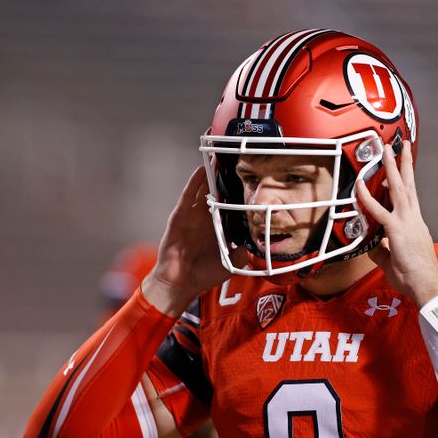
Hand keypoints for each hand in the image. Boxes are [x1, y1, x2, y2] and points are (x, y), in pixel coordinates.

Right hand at [142, 166, 246, 315]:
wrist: (181, 283)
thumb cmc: (204, 274)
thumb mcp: (231, 262)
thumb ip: (243, 252)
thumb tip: (257, 243)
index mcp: (219, 226)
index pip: (231, 204)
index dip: (240, 191)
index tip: (251, 176)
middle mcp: (207, 217)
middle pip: (218, 190)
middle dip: (226, 175)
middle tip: (237, 157)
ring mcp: (193, 215)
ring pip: (204, 188)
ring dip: (211, 172)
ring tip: (220, 155)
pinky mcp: (180, 215)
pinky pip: (189, 195)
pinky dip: (195, 182)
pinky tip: (202, 169)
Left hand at [355, 142, 437, 306]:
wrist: (427, 286)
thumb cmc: (415, 277)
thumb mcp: (394, 261)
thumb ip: (382, 250)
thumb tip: (371, 245)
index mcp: (415, 224)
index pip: (409, 197)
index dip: (404, 181)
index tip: (399, 166)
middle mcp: (413, 218)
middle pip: (409, 185)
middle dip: (404, 163)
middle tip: (401, 145)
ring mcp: (406, 222)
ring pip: (399, 188)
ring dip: (392, 167)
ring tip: (387, 149)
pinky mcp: (397, 230)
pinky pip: (380, 211)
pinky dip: (368, 197)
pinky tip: (361, 185)